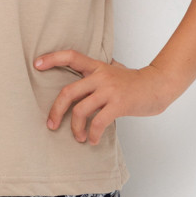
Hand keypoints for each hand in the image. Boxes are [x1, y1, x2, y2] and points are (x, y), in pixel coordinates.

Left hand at [34, 50, 171, 144]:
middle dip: (56, 111)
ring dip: (75, 128)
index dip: (52, 59)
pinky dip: (92, 134)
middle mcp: (101, 76)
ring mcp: (109, 90)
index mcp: (97, 67)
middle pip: (68, 92)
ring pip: (80, 110)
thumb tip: (85, 76)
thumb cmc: (135, 82)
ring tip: (78, 137)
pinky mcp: (119, 104)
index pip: (71, 56)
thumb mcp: (115, 70)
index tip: (36, 64)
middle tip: (51, 125)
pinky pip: (98, 122)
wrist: (159, 85)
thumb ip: (99, 72)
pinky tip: (92, 140)